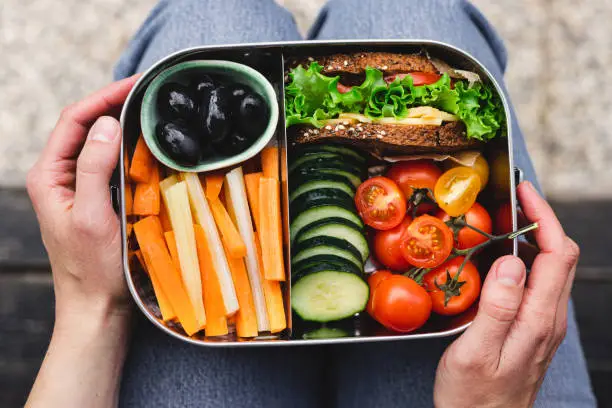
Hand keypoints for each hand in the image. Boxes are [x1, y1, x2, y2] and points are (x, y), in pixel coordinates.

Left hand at [27, 75, 138, 324]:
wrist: (97, 307)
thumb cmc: (93, 269)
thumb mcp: (93, 216)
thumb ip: (93, 167)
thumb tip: (107, 123)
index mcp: (49, 176)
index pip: (74, 121)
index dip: (103, 97)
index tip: (137, 84)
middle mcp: (60, 177)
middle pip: (85, 127)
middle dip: (115, 105)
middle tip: (151, 93)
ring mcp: (78, 188)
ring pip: (99, 144)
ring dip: (124, 126)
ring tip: (152, 111)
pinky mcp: (96, 199)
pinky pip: (110, 164)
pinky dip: (129, 150)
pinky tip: (149, 145)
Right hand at [433, 181, 578, 407]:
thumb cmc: (474, 398)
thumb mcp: (476, 352)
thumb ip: (497, 308)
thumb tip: (512, 261)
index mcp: (539, 319)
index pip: (557, 253)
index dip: (544, 217)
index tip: (523, 190)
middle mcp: (549, 318)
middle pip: (561, 255)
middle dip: (542, 219)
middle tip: (512, 198)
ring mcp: (543, 324)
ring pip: (552, 268)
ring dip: (535, 237)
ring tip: (504, 220)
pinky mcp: (532, 329)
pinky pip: (538, 283)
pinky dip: (526, 258)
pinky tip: (501, 257)